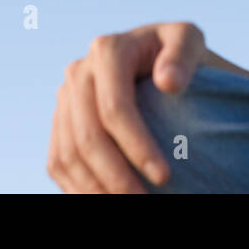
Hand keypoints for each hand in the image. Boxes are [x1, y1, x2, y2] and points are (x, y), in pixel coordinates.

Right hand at [46, 21, 206, 192]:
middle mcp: (78, 72)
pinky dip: (78, 188)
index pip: (115, 107)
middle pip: (88, 136)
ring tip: (127, 207)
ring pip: (68, 155)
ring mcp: (65, 98)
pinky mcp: (60, 121)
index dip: (136, 145)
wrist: (159, 58)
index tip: (164, 176)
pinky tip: (104, 200)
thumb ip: (183, 55)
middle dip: (115, 177)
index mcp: (107, 49)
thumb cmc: (180, 54)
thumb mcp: (190, 41)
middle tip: (143, 202)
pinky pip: (59, 162)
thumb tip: (168, 82)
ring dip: (95, 189)